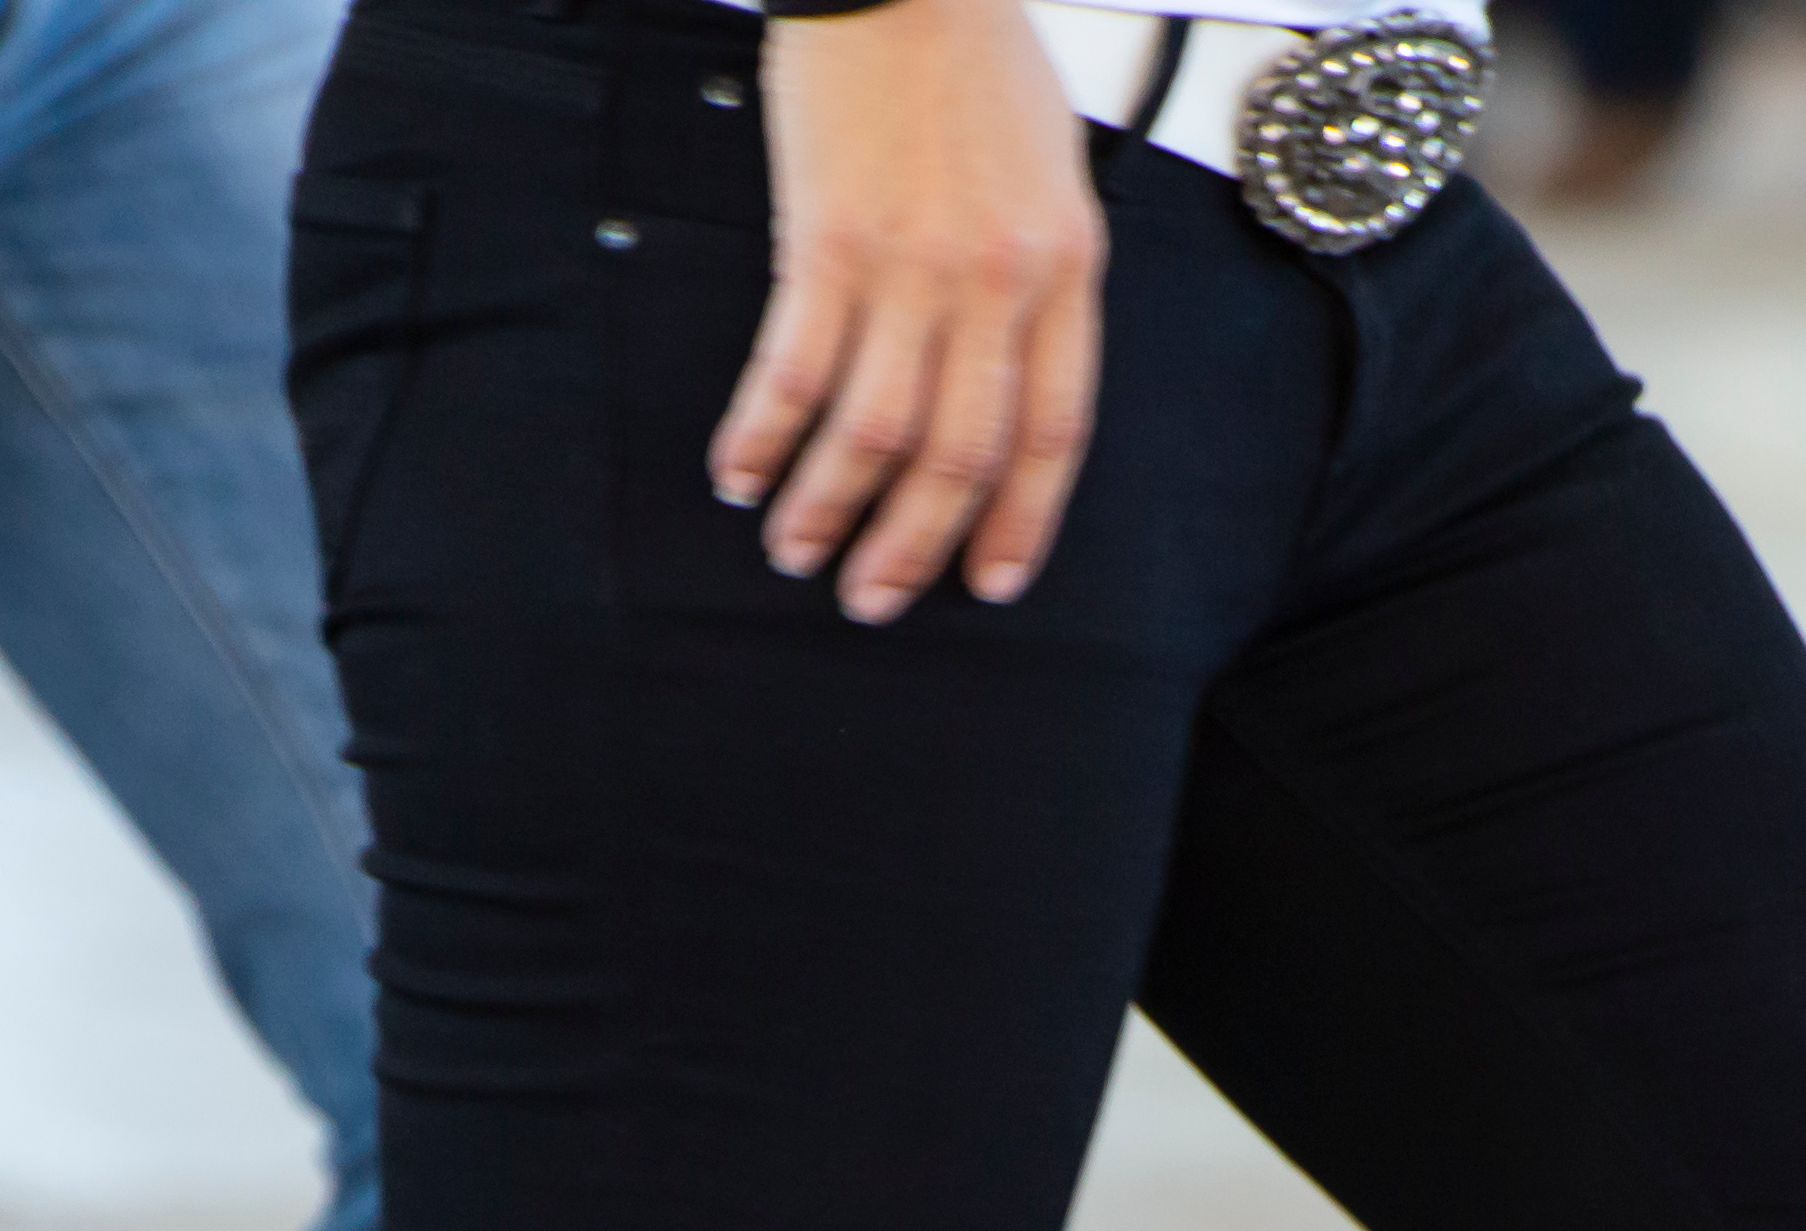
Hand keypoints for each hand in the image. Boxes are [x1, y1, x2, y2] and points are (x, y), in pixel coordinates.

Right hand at [713, 0, 1103, 621]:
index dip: (1019, 521)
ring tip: (797, 551)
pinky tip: (742, 471)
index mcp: (1063, 268)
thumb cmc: (973, 59)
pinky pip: (795, 373)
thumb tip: (1005, 367)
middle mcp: (996, 283)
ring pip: (875, 435)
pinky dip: (765, 435)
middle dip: (913, 546)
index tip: (989, 580)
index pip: (1052, 431)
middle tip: (874, 596)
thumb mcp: (1048, 171)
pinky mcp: (829, 246)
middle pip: (960, 455)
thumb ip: (1036, 274)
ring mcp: (913, 269)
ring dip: (829, 508)